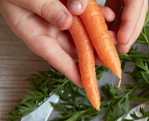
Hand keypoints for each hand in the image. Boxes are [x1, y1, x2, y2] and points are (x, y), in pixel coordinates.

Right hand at [0, 1, 146, 85]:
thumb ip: (44, 8)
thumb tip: (66, 21)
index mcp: (32, 31)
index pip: (55, 56)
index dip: (72, 71)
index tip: (86, 84)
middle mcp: (47, 27)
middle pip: (75, 47)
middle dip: (95, 54)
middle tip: (111, 61)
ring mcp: (58, 16)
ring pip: (83, 31)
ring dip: (100, 35)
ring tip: (116, 39)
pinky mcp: (66, 5)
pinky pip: (84, 13)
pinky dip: (96, 14)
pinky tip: (109, 16)